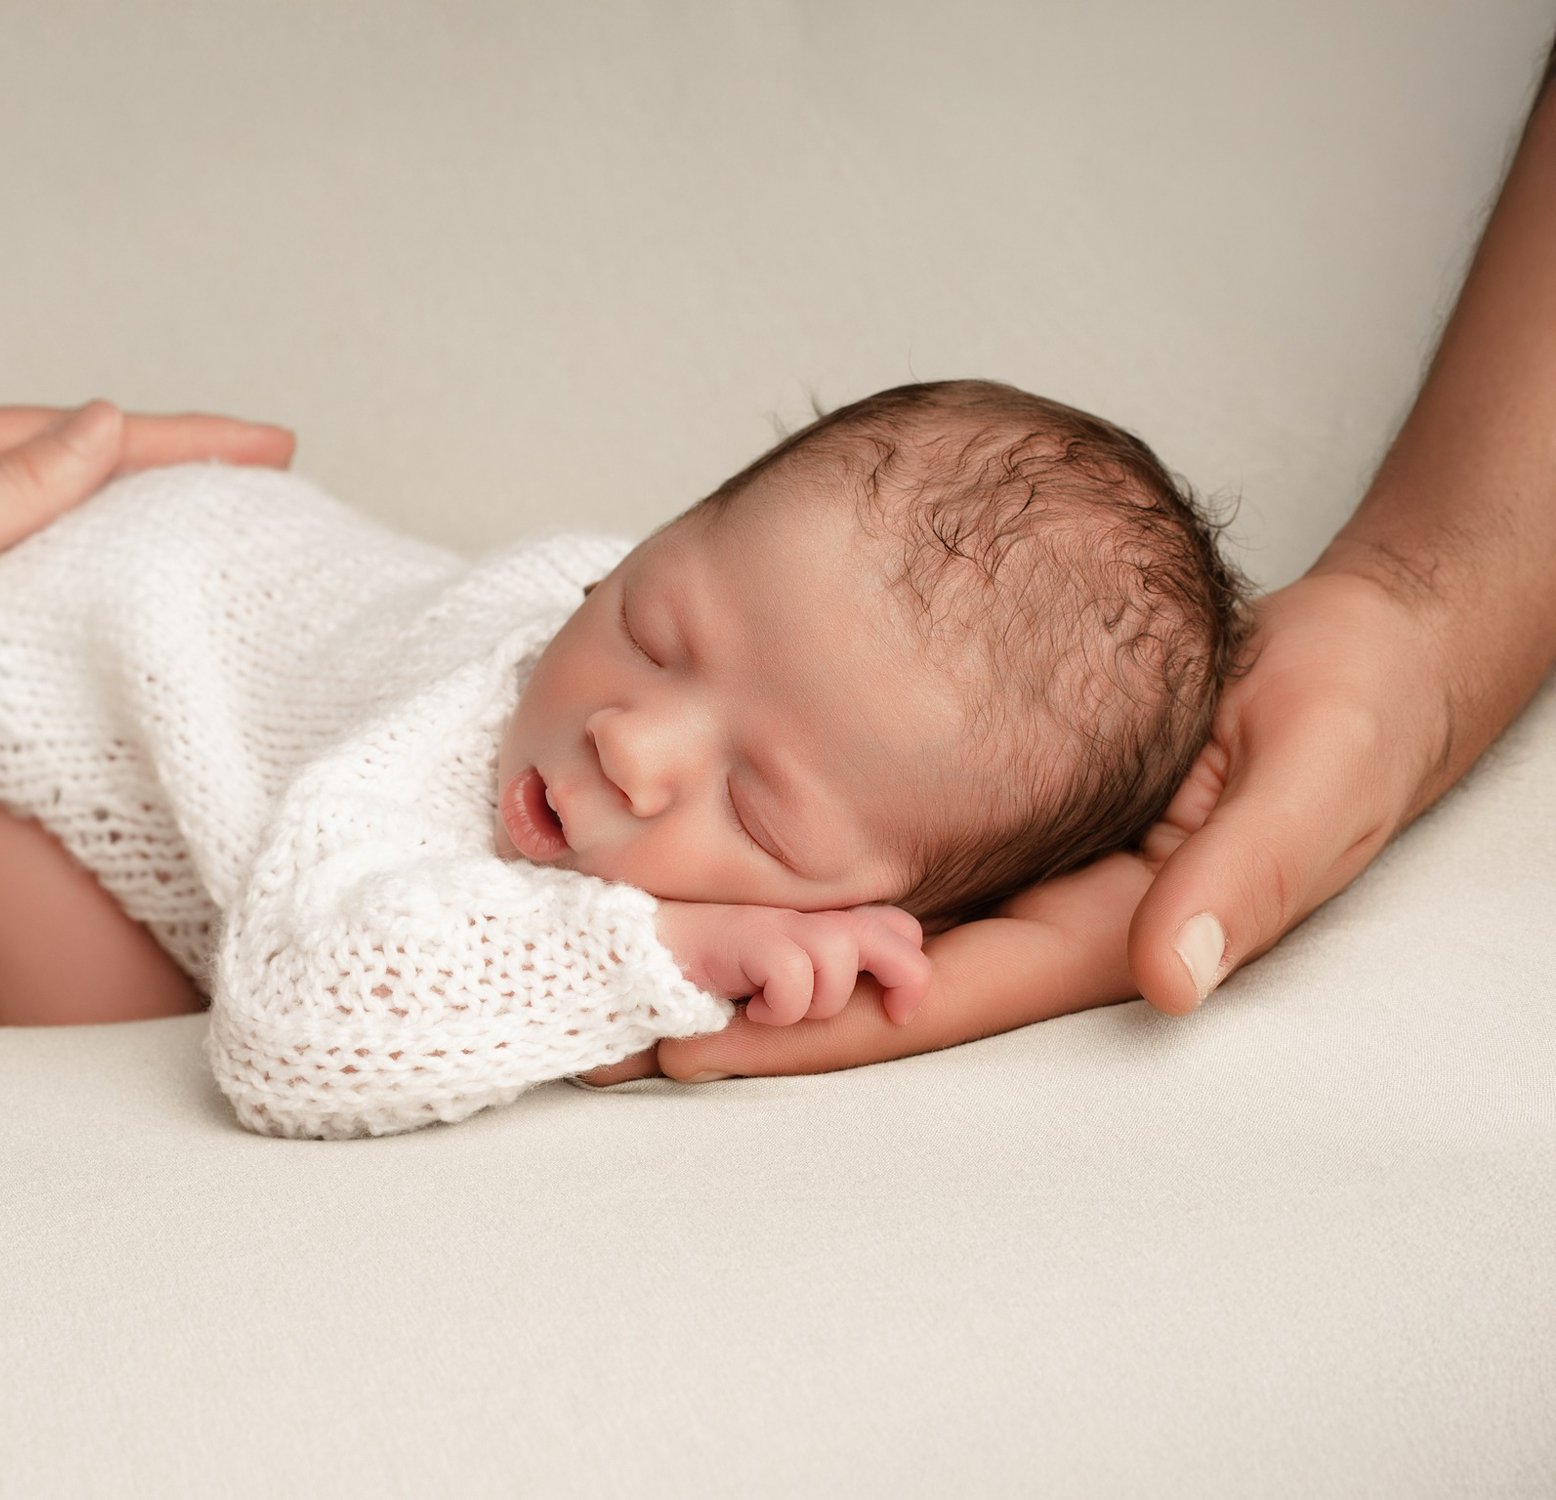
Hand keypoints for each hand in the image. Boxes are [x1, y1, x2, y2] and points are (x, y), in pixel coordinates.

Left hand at [0, 400, 292, 832]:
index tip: (266, 444)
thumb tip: (104, 429)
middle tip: (257, 470)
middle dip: (173, 462)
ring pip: (55, 511)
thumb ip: (15, 485)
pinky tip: (112, 586)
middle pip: (77, 460)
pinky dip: (86, 563)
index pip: (85, 436)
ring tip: (208, 516)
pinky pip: (27, 563)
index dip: (186, 439)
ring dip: (134, 509)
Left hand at [616, 565, 1462, 1084]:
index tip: (686, 1041)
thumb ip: (1241, 877)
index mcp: (1099, 930)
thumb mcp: (1312, 782)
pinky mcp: (997, 815)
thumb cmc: (1347, 716)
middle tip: (601, 1000)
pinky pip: (880, 850)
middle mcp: (1036, 910)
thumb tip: (1173, 974)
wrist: (1351, 652)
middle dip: (738, 993)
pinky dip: (794, 858)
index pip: (930, 999)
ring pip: (856, 916)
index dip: (807, 1026)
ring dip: (746, 931)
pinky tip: (712, 848)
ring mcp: (1010, 866)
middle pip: (865, 975)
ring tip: (619, 932)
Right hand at [652, 899, 929, 1026]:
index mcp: (821, 923)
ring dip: (819, 1001)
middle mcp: (808, 917)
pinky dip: (779, 1007)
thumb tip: (880, 1011)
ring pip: (840, 957)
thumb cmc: (715, 974)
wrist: (641, 953)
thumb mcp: (780, 980)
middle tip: (892, 1014)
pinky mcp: (745, 937)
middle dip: (904, 977)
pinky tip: (751, 1012)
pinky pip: (791, 977)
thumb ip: (823, 980)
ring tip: (783, 1012)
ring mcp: (777, 922)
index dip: (910, 967)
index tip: (896, 1010)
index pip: (899, 927)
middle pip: (895, 932)